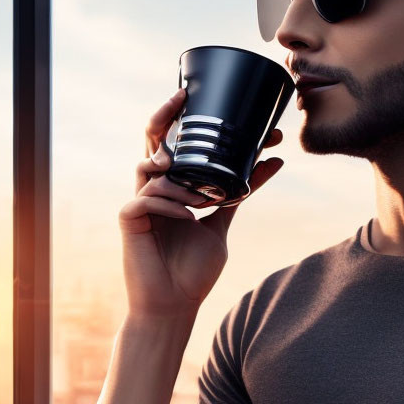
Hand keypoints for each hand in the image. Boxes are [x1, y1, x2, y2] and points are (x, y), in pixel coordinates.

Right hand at [118, 88, 283, 319]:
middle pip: (152, 140)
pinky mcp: (129, 220)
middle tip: (183, 97)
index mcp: (172, 185)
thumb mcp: (222, 222)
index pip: (177, 142)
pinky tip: (188, 217)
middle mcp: (153, 187)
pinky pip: (146, 199)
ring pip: (150, 167)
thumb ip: (240, 192)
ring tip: (202, 197)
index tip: (222, 105)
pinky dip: (170, 204)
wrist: (174, 306)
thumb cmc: (193, 268)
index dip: (192, 120)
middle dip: (164, 115)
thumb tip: (273, 161)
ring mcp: (139, 202)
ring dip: (178, 176)